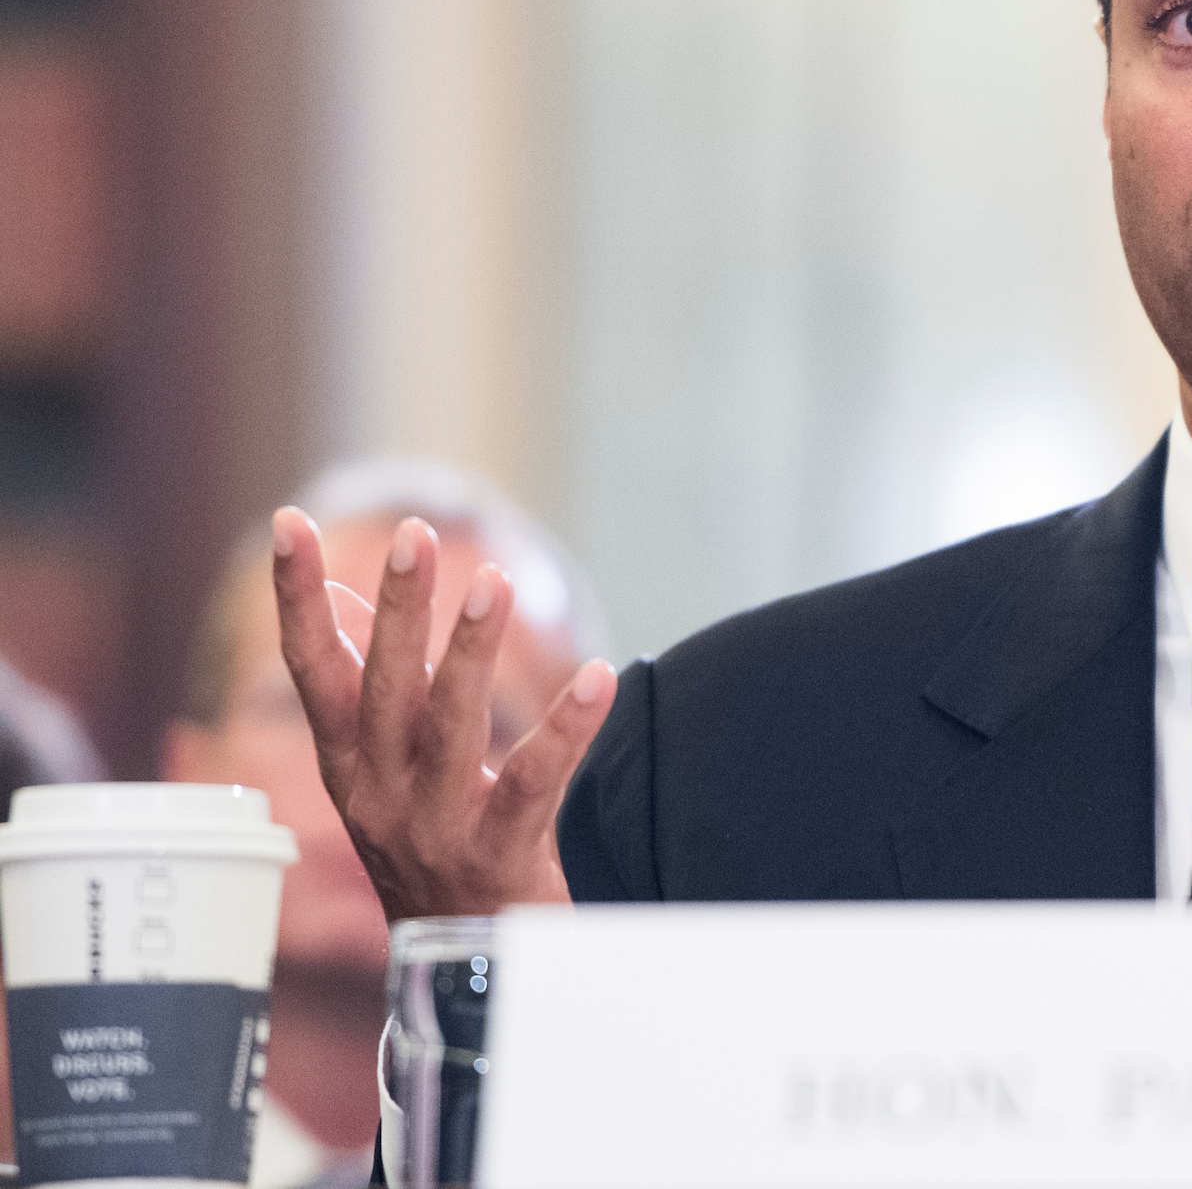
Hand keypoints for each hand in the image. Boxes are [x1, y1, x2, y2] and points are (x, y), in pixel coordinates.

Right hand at [271, 508, 617, 919]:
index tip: (285, 525)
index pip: (311, 670)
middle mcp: (379, 794)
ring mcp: (434, 828)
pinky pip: (534, 781)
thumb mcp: (385, 774)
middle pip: (382, 687)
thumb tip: (337, 595)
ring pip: (448, 727)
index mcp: (349, 766)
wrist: (464, 972)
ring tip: (493, 581)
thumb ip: (371, 691)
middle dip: (394, 608)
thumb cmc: (433, 849)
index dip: (294, 599)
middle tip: (412, 534)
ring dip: (468, 651)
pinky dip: (566, 729)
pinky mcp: (496, 857)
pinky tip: (599, 678)